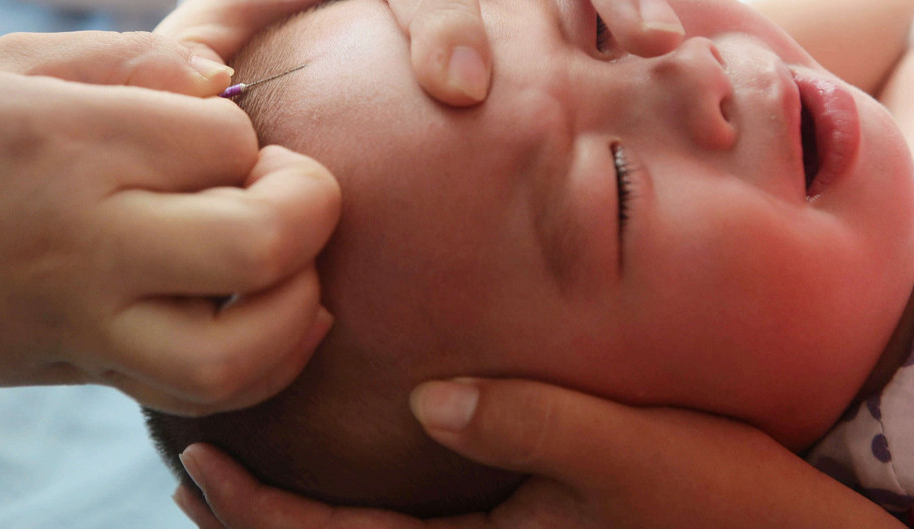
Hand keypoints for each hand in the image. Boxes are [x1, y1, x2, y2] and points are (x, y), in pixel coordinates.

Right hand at [0, 30, 340, 481]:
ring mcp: (91, 323)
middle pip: (259, 244)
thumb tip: (228, 78)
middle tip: (286, 184)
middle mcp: (86, 242)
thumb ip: (127, 59)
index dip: (245, 129)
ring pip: (243, 352)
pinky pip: (210, 392)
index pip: (225, 139)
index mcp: (66, 146)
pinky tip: (286, 309)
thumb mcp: (1, 66)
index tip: (211, 130)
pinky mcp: (98, 373)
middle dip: (310, 207)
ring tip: (291, 257)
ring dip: (303, 301)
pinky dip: (274, 359)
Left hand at [173, 378, 899, 528]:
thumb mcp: (629, 454)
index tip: (194, 465)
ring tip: (238, 479)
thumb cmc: (723, 503)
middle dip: (256, 524)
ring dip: (295, 519)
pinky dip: (356, 511)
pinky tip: (349, 472)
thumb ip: (524, 422)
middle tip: (190, 469)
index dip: (258, 514)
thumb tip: (423, 396)